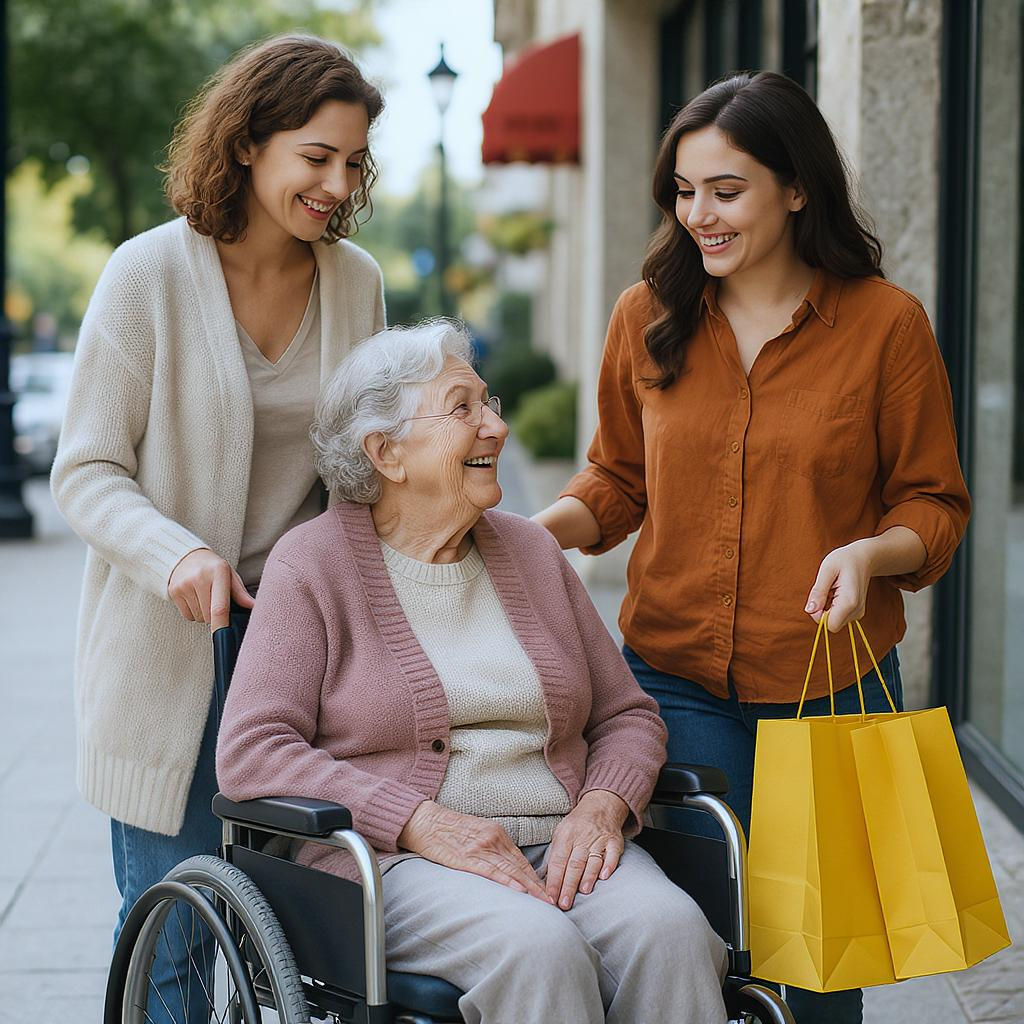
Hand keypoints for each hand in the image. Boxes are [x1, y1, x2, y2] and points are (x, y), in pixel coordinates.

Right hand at [168, 548, 254, 630]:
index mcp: (218, 572)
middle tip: (215, 601)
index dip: (222, 625)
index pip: (220, 607)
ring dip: (203, 615)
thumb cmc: (213, 568)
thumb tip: (253, 607)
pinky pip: (187, 616)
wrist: (186, 556)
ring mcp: (184, 585)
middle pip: (208, 616)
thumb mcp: (230, 575)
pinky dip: (193, 613)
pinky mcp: (173, 591)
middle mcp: (199, 577)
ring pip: (198, 617)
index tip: (224, 636)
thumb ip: (241, 593)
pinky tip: (194, 598)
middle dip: (215, 617)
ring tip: (204, 597)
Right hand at [397, 801, 552, 903]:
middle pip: (520, 866)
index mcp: (496, 833)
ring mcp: (481, 848)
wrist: (425, 821)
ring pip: (511, 871)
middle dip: (538, 886)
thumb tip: (505, 866)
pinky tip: (518, 891)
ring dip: (529, 889)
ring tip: (543, 902)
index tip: (547, 892)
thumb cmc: (448, 828)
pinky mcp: (467, 858)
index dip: (535, 877)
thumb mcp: (476, 832)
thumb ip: (491, 846)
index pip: (521, 860)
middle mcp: (493, 839)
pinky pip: (491, 872)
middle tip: (553, 902)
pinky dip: (507, 882)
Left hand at [545, 790, 628, 909]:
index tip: (550, 897)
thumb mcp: (561, 833)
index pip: (558, 861)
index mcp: (566, 835)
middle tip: (564, 903)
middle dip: (568, 885)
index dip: (554, 880)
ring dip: (588, 877)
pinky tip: (605, 877)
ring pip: (592, 860)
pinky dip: (609, 865)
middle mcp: (582, 837)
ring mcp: (600, 839)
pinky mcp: (614, 841)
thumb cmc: (577, 825)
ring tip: (582, 892)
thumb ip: (556, 855)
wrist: (600, 806)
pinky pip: (612, 854)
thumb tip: (547, 882)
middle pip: (574, 864)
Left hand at [805, 540, 873, 630]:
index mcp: (849, 601)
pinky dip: (833, 607)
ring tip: (833, 590)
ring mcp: (858, 612)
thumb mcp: (827, 570)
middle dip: (822, 611)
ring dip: (827, 608)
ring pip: (834, 621)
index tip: (819, 597)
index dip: (819, 615)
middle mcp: (856, 610)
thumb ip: (818, 591)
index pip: (830, 624)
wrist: (864, 558)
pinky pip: (839, 617)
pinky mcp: (856, 612)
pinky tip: (836, 593)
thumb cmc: (844, 560)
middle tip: (826, 590)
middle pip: (831, 625)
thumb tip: (809, 610)